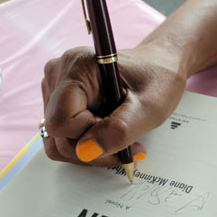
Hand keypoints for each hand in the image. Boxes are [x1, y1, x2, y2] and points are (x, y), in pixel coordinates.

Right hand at [40, 42, 186, 165]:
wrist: (161, 66)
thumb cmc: (158, 80)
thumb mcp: (149, 109)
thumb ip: (119, 130)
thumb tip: (85, 150)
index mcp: (77, 67)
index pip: (61, 122)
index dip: (89, 136)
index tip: (119, 129)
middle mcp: (59, 74)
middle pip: (57, 133)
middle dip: (93, 147)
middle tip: (127, 142)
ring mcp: (55, 87)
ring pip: (58, 139)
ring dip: (90, 149)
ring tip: (120, 138)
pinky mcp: (59, 100)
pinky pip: (63, 136)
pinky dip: (86, 144)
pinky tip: (110, 136)